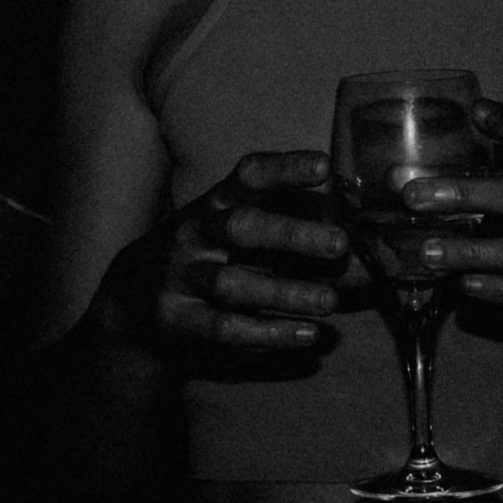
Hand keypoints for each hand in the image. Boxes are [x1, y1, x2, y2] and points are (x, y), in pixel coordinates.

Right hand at [99, 149, 350, 365]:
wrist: (130, 299)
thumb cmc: (207, 257)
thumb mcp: (235, 232)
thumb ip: (296, 239)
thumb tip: (371, 259)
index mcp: (214, 204)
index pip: (248, 177)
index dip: (284, 169)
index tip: (324, 166)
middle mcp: (194, 234)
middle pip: (240, 228)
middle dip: (291, 235)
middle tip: (340, 244)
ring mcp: (181, 278)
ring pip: (233, 284)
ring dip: (285, 292)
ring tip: (331, 302)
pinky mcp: (176, 319)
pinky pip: (224, 328)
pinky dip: (269, 333)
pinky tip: (307, 335)